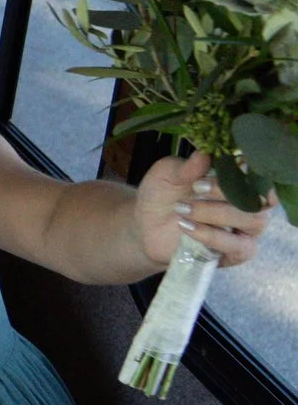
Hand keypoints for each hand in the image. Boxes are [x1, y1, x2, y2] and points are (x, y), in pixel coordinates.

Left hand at [136, 149, 271, 266]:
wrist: (146, 226)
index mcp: (237, 180)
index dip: (241, 172)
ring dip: (216, 213)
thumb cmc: (162, 195)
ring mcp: (246, 229)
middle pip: (259, 197)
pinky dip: (213, 236)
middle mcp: (249, 203)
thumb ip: (186, 166)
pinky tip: (187, 227)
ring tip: (182, 209)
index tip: (208, 173)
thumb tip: (205, 153)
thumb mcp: (166, 175)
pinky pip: (240, 247)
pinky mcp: (237, 252)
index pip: (257, 174)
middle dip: (227, 192)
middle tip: (195, 188)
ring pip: (254, 220)